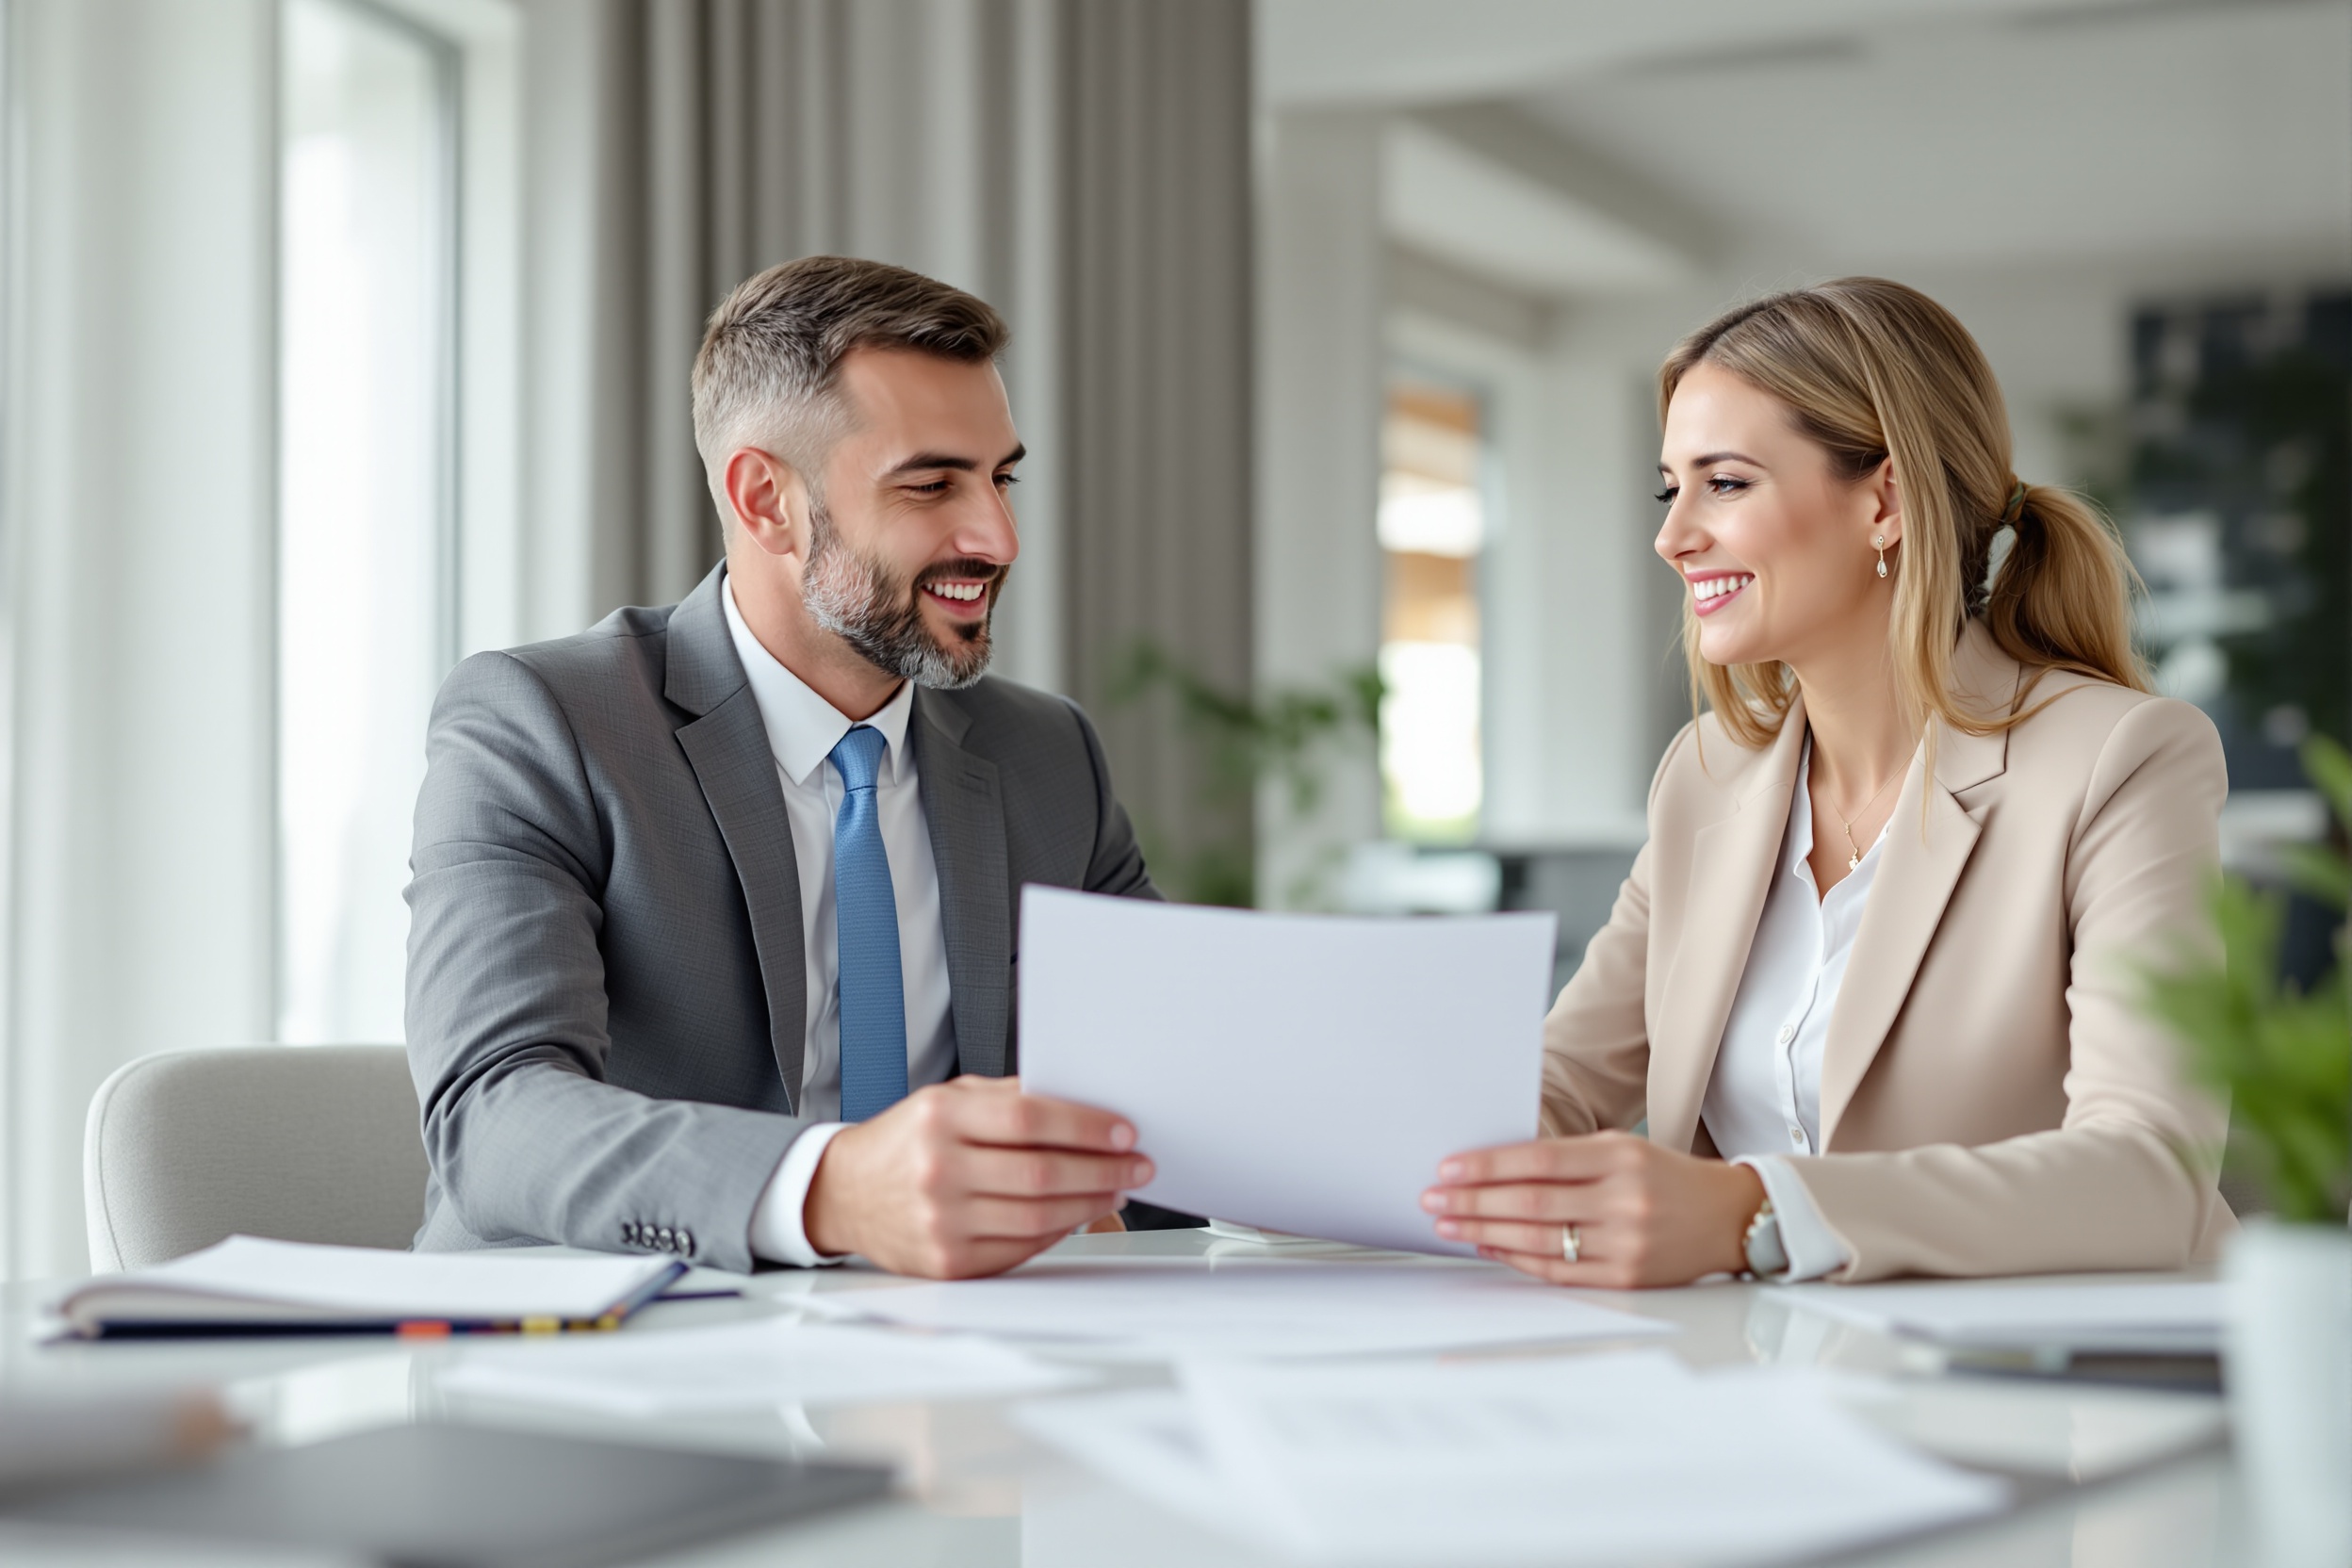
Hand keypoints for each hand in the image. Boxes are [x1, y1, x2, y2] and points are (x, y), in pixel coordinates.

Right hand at [803, 1077, 1151, 1277]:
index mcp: (940, 1117)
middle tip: (1136, 1164)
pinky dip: (1058, 1231)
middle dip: (1102, 1169)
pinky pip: (1021, 1247)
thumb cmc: (906, 1141)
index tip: (1123, 1131)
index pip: (1029, 1119)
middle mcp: (938, 1169)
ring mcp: (941, 1221)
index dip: (1085, 1127)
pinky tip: (1077, 1214)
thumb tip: (1082, 1102)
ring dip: (1090, 1203)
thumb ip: (1008, 1098)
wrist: (844, 1193)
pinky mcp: (947, 1261)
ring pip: (1038, 1216)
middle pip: (1041, 1172)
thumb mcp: (947, 1099)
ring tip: (1115, 1189)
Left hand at [1419, 1131, 1765, 1288]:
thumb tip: (1493, 1169)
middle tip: (1434, 1198)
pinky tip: (1488, 1246)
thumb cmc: (1665, 1177)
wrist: (1728, 1217)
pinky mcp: (1625, 1278)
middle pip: (1531, 1201)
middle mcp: (1623, 1199)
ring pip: (1538, 1238)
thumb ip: (1565, 1158)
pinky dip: (1516, 1258)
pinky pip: (1557, 1271)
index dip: (1487, 1165)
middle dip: (1473, 1201)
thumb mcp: (1623, 1149)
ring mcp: (1625, 1242)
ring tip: (1449, 1223)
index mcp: (1620, 1156)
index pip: (1538, 1159)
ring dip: (1484, 1232)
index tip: (1448, 1167)